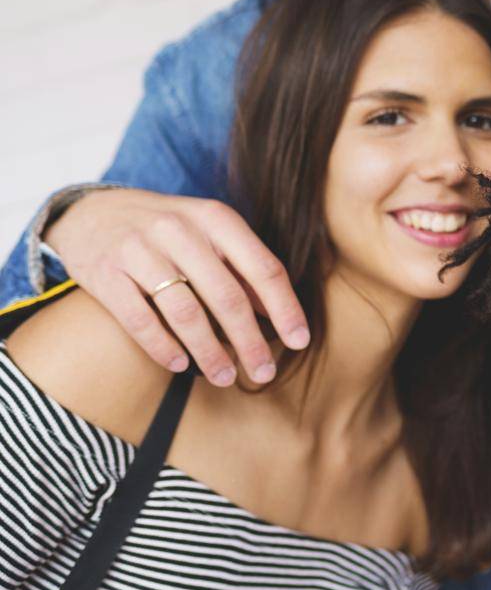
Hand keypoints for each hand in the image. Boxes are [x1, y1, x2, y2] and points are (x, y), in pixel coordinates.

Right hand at [43, 188, 307, 385]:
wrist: (91, 212)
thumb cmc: (165, 229)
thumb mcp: (208, 233)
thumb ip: (242, 267)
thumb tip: (276, 313)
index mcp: (215, 218)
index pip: (263, 268)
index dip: (285, 308)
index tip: (301, 341)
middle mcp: (180, 230)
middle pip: (227, 296)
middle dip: (250, 342)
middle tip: (264, 372)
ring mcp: (140, 251)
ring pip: (185, 312)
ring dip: (209, 352)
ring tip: (225, 377)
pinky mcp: (106, 274)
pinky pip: (140, 319)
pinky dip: (162, 347)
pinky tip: (179, 365)